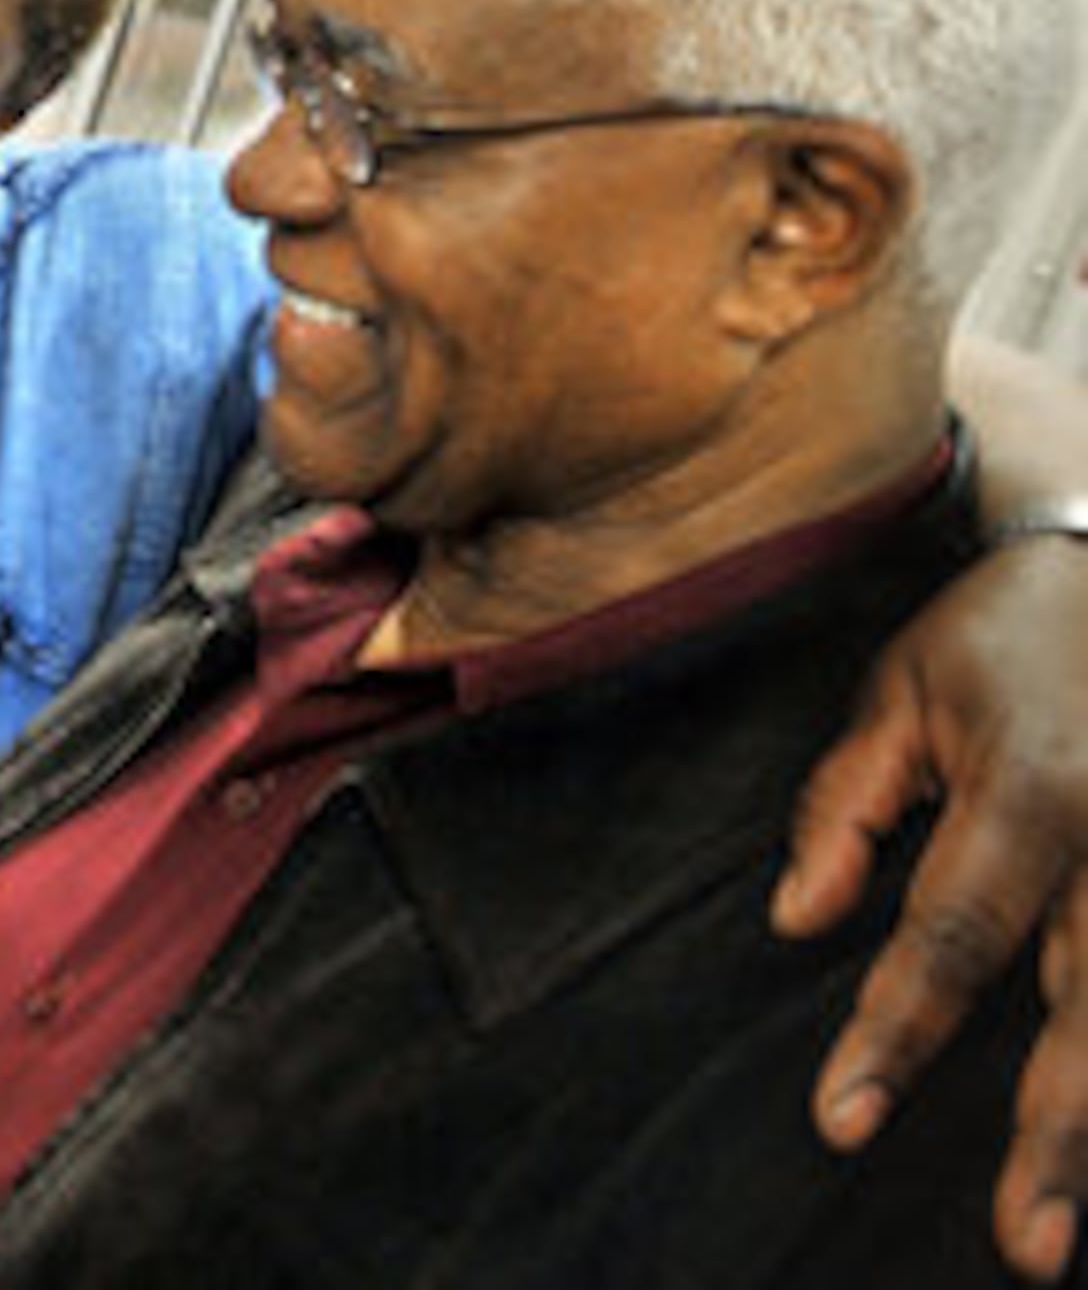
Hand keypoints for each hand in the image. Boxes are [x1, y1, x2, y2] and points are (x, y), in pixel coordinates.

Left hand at [781, 537, 1087, 1281]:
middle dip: (1056, 1133)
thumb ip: (844, 805)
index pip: (950, 936)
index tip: (842, 1121)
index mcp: (1027, 790)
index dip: (896, 1034)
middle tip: (1023, 1244)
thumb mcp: (902, 688)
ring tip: (1066, 1230)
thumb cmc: (1006, 631)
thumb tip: (798, 923)